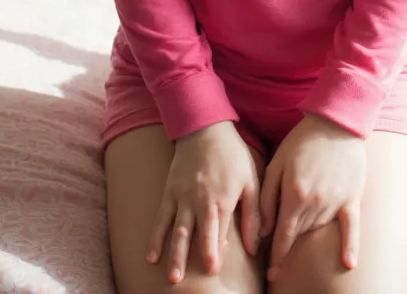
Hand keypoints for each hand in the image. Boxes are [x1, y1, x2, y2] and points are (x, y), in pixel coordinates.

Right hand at [149, 121, 261, 283]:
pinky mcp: (170, 192)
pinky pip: (161, 218)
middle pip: (197, 234)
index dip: (217, 250)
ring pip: (178, 230)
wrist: (205, 127)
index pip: (219, 230)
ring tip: (172, 277)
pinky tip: (150, 257)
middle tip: (190, 280)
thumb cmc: (232, 154)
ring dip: (174, 254)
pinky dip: (155, 238)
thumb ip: (253, 212)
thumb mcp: (250, 179)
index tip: (214, 269)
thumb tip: (256, 244)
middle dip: (194, 257)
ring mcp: (182, 197)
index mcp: (223, 198)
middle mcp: (201, 200)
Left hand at [259, 113, 365, 282]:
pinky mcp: (352, 198)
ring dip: (309, 238)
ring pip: (319, 231)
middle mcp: (315, 203)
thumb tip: (264, 229)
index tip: (272, 273)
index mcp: (294, 194)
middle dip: (290, 247)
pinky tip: (349, 264)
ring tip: (302, 245)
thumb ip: (267, 197)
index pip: (283, 235)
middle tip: (282, 262)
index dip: (277, 257)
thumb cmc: (301, 141)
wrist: (335, 123)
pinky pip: (352, 228)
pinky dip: (351, 246)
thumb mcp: (276, 164)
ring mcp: (335, 202)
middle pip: (300, 235)